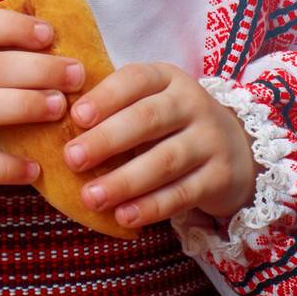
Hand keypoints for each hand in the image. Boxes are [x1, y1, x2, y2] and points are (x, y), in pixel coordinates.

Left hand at [62, 62, 261, 229]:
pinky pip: (182, 193)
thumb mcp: (151, 104)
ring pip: (165, 160)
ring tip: (91, 197)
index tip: (76, 117)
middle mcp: (193, 103)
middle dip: (107, 140)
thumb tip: (58, 126)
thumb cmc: (172, 126)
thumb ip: (115, 111)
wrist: (239, 150)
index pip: (136, 79)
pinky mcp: (221, 177)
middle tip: (73, 159)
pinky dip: (151, 207)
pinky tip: (123, 216)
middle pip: (149, 119)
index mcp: (168, 78)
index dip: (106, 97)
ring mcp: (211, 140)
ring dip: (125, 180)